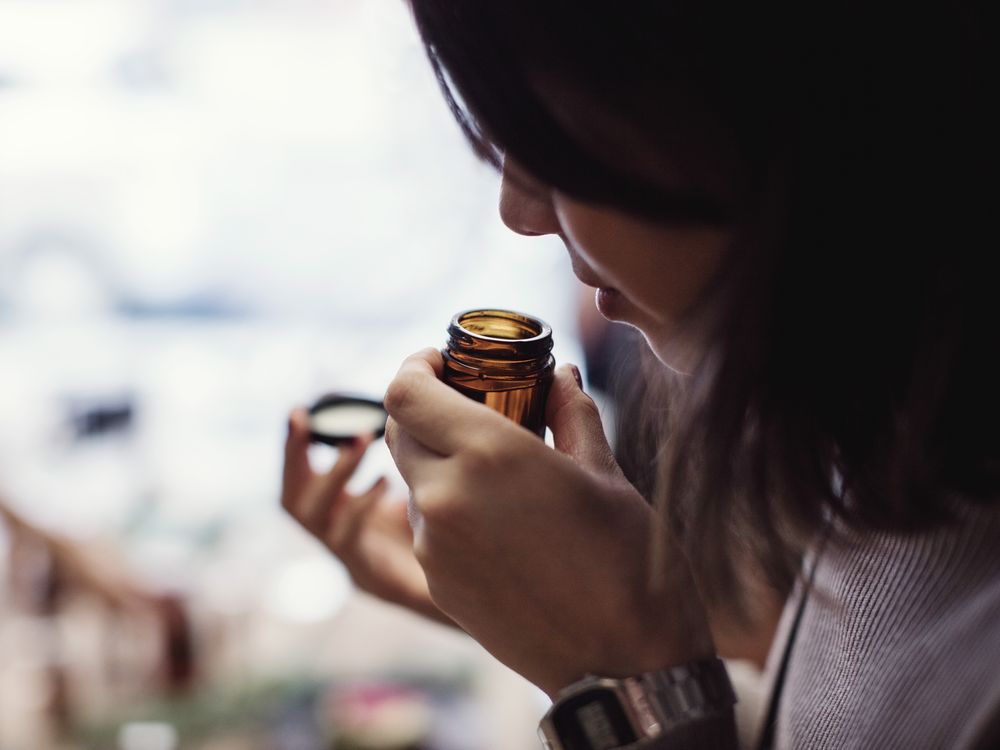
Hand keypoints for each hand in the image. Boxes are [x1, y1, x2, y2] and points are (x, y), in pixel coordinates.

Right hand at [281, 410, 453, 626]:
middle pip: (291, 500)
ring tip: (361, 441)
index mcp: (344, 515)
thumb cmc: (443, 531)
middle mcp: (338, 538)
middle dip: (294, 457)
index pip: (300, 480)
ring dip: (334, 473)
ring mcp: (351, 559)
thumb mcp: (419, 486)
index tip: (298, 411)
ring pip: (313, 517)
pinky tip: (386, 484)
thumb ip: (407, 455)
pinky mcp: (371, 577)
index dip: (293, 448)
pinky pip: (348, 539)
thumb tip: (410, 407)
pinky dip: (361, 505)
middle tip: (306, 421)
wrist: (472, 588)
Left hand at [384, 349, 714, 696]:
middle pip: (399, 429)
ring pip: (411, 479)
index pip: (404, 390)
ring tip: (495, 469)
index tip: (442, 361)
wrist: (623, 663)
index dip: (415, 366)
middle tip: (467, 403)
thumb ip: (572, 414)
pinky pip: (424, 525)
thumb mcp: (604, 475)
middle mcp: (445, 497)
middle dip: (424, 408)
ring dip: (437, 460)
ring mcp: (433, 546)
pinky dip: (446, 506)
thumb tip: (561, 375)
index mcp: (488, 456)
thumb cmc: (627, 562)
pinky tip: (497, 519)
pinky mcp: (436, 582)